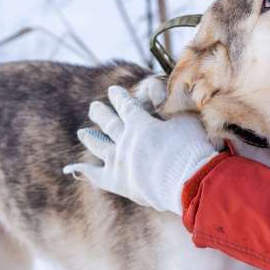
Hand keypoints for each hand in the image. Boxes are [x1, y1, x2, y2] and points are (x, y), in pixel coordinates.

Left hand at [63, 85, 217, 214]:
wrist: (189, 184)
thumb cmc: (192, 148)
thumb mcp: (185, 118)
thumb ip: (168, 102)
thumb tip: (154, 86)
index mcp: (140, 123)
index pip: (126, 105)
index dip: (119, 97)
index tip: (113, 90)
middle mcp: (125, 140)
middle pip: (109, 123)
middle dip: (101, 113)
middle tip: (93, 107)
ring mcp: (118, 162)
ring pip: (99, 146)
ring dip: (90, 138)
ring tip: (82, 132)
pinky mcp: (118, 183)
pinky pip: (97, 175)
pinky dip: (86, 171)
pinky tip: (77, 168)